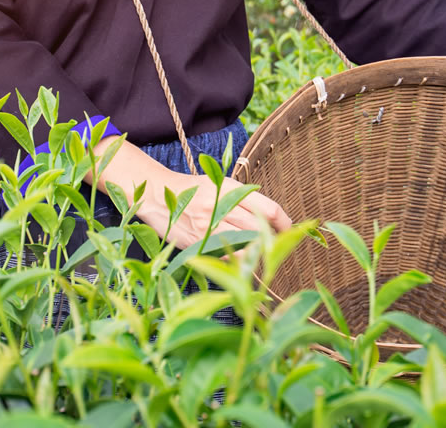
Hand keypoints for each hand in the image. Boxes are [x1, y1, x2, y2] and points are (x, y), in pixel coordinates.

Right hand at [91, 137, 291, 249]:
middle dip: (273, 240)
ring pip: (245, 247)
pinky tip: (235, 257)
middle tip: (277, 244)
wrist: (156, 195)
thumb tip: (271, 217)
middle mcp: (220, 206)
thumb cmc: (191, 190)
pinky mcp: (197, 243)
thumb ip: (242, 198)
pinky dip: (235, 260)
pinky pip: (225, 258)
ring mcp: (208, 227)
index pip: (268, 209)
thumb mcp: (218, 184)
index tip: (289, 229)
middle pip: (260, 230)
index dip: (284, 222)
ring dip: (255, 252)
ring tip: (257, 252)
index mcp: (229, 188)